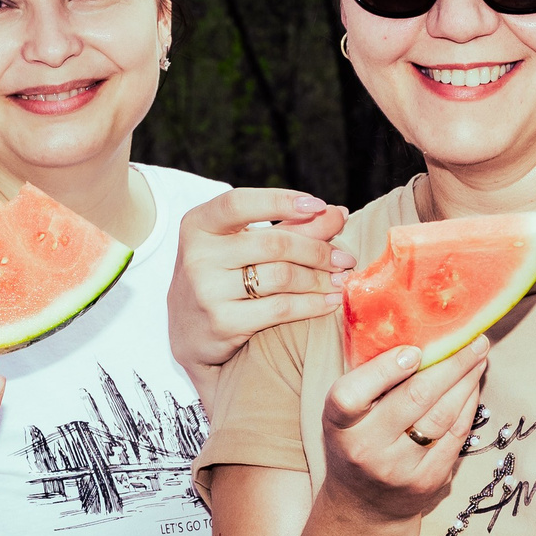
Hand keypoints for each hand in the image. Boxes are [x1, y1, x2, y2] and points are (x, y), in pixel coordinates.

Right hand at [169, 189, 352, 375]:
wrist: (191, 335)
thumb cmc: (223, 279)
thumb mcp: (244, 245)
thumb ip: (290, 227)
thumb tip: (338, 212)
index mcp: (197, 225)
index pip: (239, 203)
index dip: (280, 201)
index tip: (318, 205)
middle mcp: (197, 255)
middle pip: (272, 243)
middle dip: (317, 250)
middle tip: (345, 258)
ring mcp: (207, 291)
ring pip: (281, 276)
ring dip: (320, 278)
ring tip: (341, 280)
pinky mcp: (222, 322)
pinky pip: (280, 308)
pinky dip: (312, 304)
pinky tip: (330, 301)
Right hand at [317, 337, 489, 523]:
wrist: (364, 506)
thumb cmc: (356, 442)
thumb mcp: (345, 414)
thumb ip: (368, 379)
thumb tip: (414, 331)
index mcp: (338, 425)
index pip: (351, 395)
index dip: (384, 370)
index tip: (414, 350)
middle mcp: (365, 449)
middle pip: (413, 399)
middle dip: (449, 364)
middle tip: (472, 339)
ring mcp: (398, 469)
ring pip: (441, 416)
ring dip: (466, 381)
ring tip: (478, 356)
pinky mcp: (427, 481)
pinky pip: (456, 436)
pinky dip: (468, 406)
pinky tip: (473, 386)